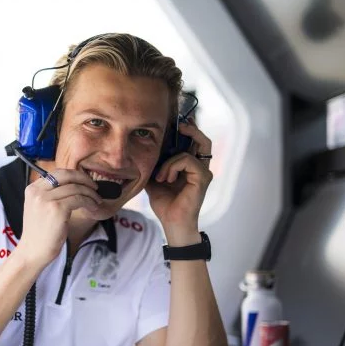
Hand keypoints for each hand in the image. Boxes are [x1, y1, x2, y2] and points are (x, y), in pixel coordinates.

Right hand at [18, 169, 101, 265]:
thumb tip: (74, 185)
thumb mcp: (39, 208)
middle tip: (95, 188)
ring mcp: (46, 199)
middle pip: (67, 175)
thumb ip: (51, 194)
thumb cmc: (39, 233)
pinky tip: (93, 208)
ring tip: (97, 201)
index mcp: (32, 189)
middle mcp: (37, 191)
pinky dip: (90, 202)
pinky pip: (79, 199)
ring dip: (90, 194)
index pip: (57, 173)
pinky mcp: (57, 208)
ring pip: (76, 187)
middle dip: (84, 179)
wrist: (33, 251)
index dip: (75, 176)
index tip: (85, 183)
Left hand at [145, 120, 212, 240]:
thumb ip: (153, 165)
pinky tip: (166, 179)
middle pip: (203, 140)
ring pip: (188, 152)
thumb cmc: (165, 203)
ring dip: (170, 161)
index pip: (193, 143)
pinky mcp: (203, 178)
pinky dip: (172, 167)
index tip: (176, 123)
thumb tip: (141, 151)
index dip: (187, 131)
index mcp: (190, 167)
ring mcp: (203, 172)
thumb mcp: (154, 179)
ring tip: (161, 177)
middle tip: (180, 124)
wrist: (171, 222)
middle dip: (191, 129)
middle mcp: (200, 168)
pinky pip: (187, 160)